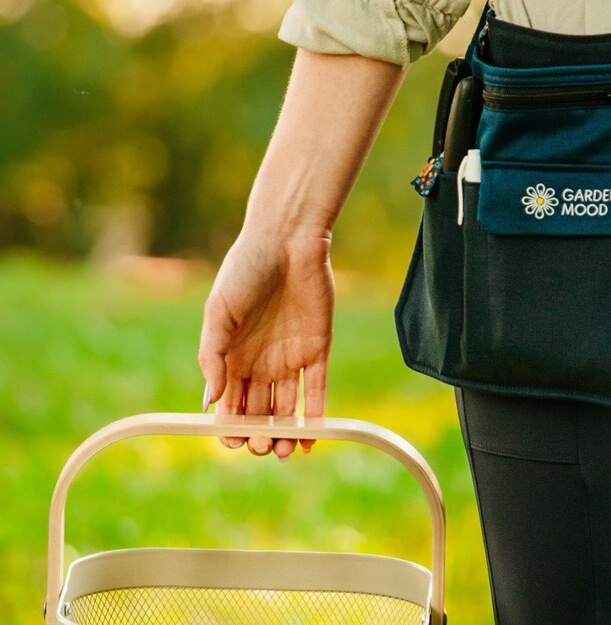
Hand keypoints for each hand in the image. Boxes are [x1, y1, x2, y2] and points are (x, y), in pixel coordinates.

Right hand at [198, 228, 332, 458]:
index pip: (228, 404)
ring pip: (287, 409)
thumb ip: (212, 356)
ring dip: (286, 434)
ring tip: (285, 450)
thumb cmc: (245, 271)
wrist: (288, 241)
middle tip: (261, 443)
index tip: (231, 440)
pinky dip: (315, 418)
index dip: (229, 427)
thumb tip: (211, 400)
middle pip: (258, 412)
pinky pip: (317, 390)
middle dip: (258, 435)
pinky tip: (312, 440)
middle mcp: (260, 364)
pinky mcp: (318, 350)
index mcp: (231, 357)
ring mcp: (290, 359)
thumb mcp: (218, 312)